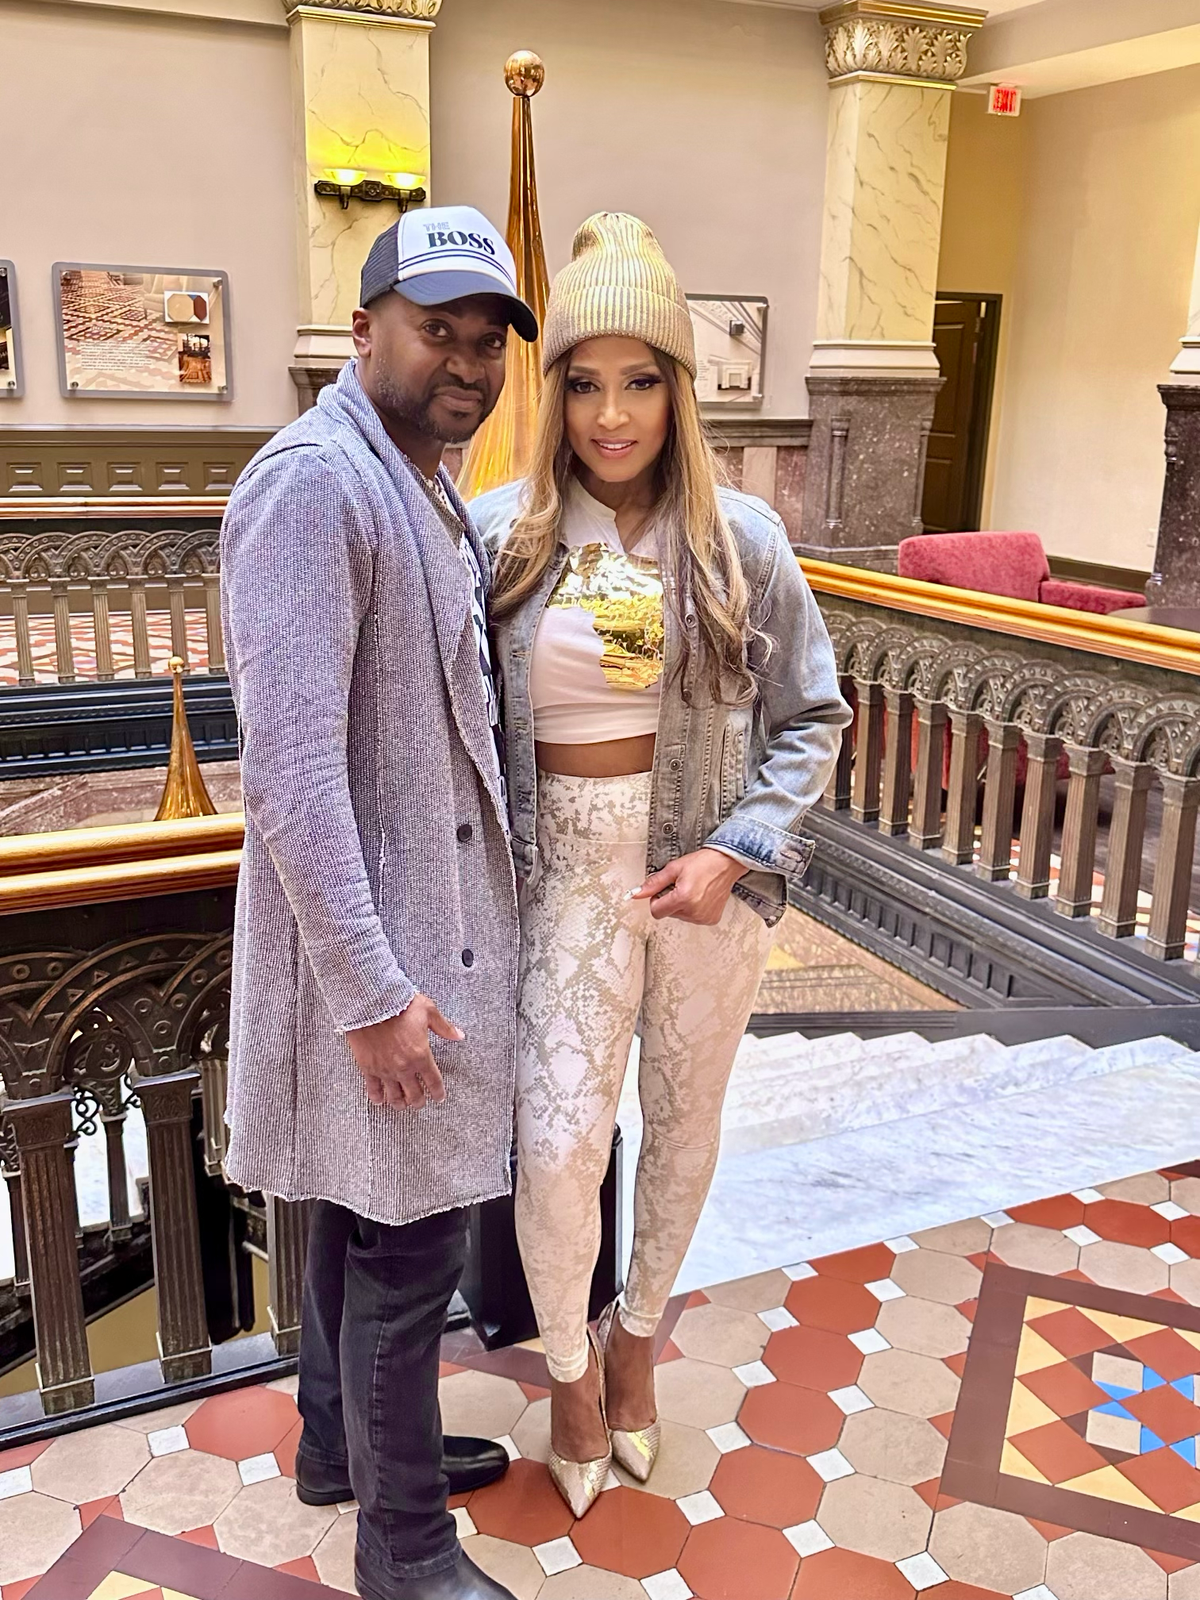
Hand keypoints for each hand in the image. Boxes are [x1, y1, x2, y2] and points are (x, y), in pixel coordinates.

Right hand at [346, 995, 461, 1109]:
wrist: (372, 1002)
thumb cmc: (400, 1004)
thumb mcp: (428, 1012)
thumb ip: (444, 1027)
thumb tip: (459, 1035)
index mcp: (421, 1056)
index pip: (433, 1082)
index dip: (438, 1093)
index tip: (439, 1097)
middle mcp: (404, 1067)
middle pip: (414, 1095)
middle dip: (419, 1101)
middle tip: (420, 1102)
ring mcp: (385, 1070)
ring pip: (394, 1097)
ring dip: (400, 1104)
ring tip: (402, 1105)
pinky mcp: (368, 1068)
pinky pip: (373, 1089)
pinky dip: (377, 1097)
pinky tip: (380, 1101)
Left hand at [629, 848, 746, 923]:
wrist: (726, 863)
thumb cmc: (703, 863)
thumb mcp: (673, 869)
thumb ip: (653, 883)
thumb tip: (637, 893)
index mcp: (683, 898)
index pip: (656, 911)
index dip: (656, 900)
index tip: (663, 890)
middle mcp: (694, 911)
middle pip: (667, 914)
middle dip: (669, 901)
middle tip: (681, 886)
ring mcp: (703, 917)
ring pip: (680, 916)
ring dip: (681, 905)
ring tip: (693, 889)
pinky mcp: (710, 919)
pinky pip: (693, 918)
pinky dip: (693, 909)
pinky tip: (700, 896)